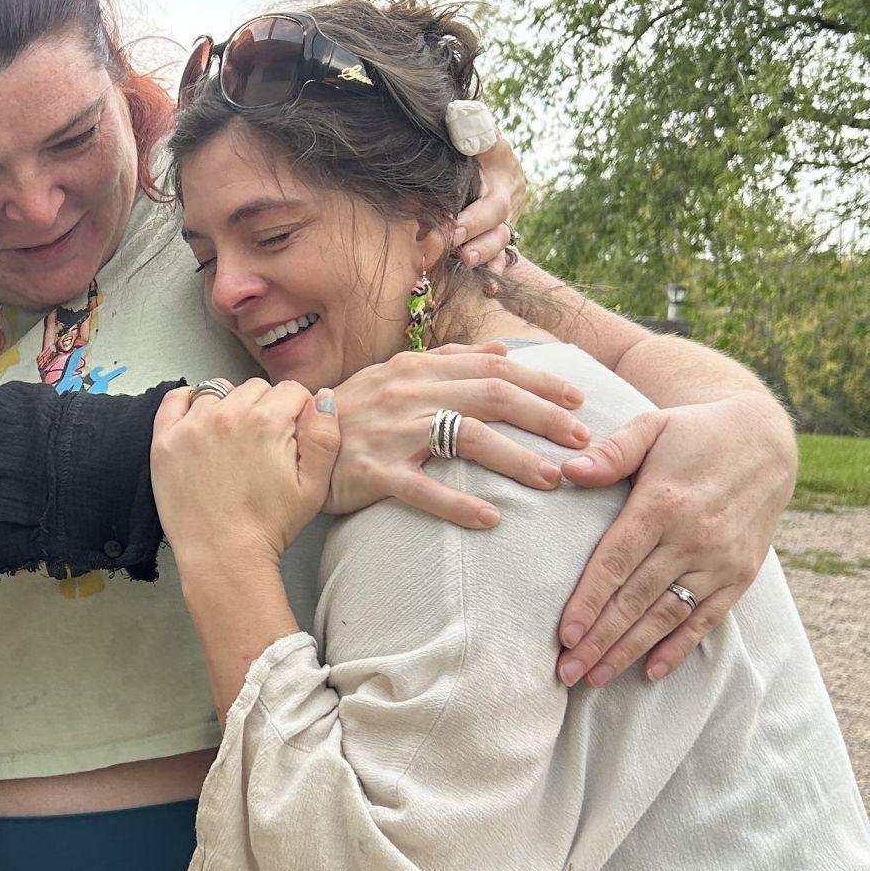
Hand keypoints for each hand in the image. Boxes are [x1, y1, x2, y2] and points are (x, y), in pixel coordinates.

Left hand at [153, 381, 340, 563]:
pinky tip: (200, 422)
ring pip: (218, 391)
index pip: (290, 390)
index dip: (297, 410)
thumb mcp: (314, 486)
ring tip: (232, 440)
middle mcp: (227, 415)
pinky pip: (176, 399)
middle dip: (264, 408)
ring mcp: (192, 426)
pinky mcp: (166, 440)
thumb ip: (325, 436)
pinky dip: (188, 402)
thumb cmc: (269, 526)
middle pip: (255, 389)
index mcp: (267, 422)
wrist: (223, 556)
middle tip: (262, 444)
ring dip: (229, 407)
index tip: (291, 432)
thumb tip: (323, 396)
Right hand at [324, 344, 589, 525]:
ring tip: (552, 479)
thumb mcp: (396, 375)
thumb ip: (449, 361)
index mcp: (418, 368)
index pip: (492, 368)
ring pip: (465, 438)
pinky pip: (422, 489)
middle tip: (583, 441)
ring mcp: (391, 433)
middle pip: (491, 397)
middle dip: (544, 417)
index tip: (578, 399)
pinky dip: (459, 504)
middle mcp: (409, 394)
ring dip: (515, 458)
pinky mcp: (373, 472)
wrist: (286, 439)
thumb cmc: (350, 411)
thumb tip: (502, 351)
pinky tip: (490, 519)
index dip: (540, 382)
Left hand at [449, 132, 528, 287]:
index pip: (493, 206)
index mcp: (503, 182)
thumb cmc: (475, 137)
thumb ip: (472, 126)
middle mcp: (508, 205)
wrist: (484, 148)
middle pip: (500, 231)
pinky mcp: (495, 236)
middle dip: (480, 245)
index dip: (475, 221)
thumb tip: (458, 116)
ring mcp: (504, 223)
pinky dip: (496, 273)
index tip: (452, 230)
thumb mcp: (479, 129)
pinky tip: (490, 289)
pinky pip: (501, 259)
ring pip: (501, 247)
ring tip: (467, 267)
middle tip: (460, 255)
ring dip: (485, 260)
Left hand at [552, 395, 798, 685]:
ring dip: (631, 650)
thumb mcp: (652, 428)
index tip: (564, 636)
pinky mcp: (740, 574)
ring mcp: (719, 560)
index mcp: (663, 504)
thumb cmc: (695, 434)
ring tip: (597, 679)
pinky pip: (707, 618)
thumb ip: (611, 453)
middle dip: (600, 640)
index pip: (616, 563)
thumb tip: (568, 471)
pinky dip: (680, 647)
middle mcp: (693, 538)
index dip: (588, 602)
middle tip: (568, 673)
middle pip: (636, 599)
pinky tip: (652, 671)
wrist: (765, 441)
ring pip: (667, 616)